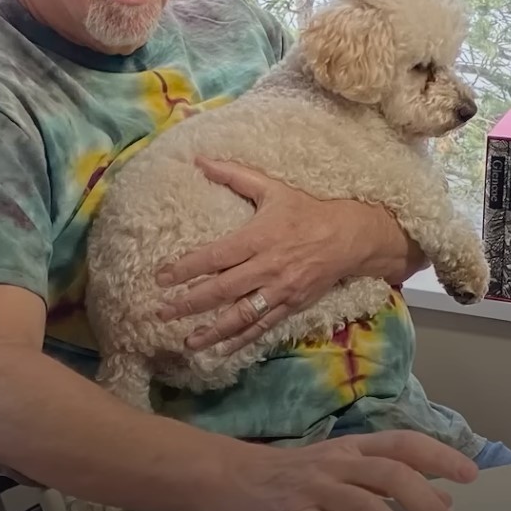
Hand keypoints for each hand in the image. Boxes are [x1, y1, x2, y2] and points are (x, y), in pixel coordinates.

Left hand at [154, 158, 425, 353]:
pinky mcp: (291, 305)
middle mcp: (267, 267)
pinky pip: (263, 326)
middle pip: (222, 290)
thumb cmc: (307, 210)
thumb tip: (200, 159)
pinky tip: (221, 351)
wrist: (350, 237)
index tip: (160, 278)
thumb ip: (235, 175)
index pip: (215, 257)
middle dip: (189, 303)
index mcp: (259, 237)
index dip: (186, 268)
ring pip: (241, 315)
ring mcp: (280, 290)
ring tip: (187, 342)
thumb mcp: (272, 188)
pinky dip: (241, 340)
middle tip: (161, 313)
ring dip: (212, 330)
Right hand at [205, 431, 477, 510]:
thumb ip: (377, 479)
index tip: (470, 473)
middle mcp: (334, 464)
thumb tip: (437, 497)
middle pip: (389, 471)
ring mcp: (313, 490)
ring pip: (364, 504)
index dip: (439, 454)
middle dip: (424, 496)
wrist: (222, 477)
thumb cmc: (284, 476)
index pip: (400, 443)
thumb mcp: (333, 468)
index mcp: (348, 448)